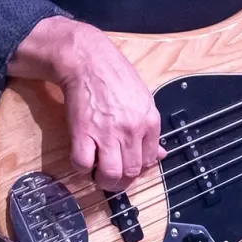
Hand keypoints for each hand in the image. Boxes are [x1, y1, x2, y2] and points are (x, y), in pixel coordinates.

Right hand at [15, 16, 162, 193]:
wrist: (88, 60)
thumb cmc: (115, 76)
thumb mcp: (143, 99)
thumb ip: (150, 130)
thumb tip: (159, 154)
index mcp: (149, 121)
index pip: (150, 161)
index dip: (138, 169)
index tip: (128, 166)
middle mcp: (131, 130)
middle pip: (130, 172)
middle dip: (121, 180)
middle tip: (111, 175)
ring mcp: (107, 133)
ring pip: (110, 175)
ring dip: (103, 180)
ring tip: (98, 173)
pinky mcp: (83, 132)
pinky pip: (83, 164)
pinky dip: (82, 168)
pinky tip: (83, 158)